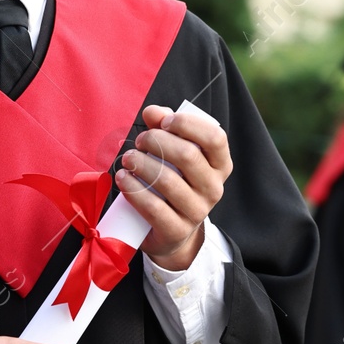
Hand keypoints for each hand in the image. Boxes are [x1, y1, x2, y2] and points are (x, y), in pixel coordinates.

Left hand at [119, 104, 232, 271]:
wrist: (172, 231)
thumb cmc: (173, 181)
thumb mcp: (174, 153)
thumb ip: (164, 127)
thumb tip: (152, 112)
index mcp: (220, 165)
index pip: (215, 137)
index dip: (188, 124)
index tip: (164, 122)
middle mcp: (214, 188)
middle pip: (188, 155)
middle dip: (157, 141)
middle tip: (140, 141)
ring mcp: (197, 211)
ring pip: (167, 180)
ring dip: (141, 164)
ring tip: (127, 159)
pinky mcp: (176, 231)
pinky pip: (153, 207)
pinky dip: (133, 189)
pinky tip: (123, 178)